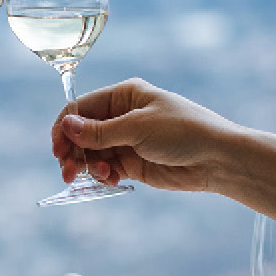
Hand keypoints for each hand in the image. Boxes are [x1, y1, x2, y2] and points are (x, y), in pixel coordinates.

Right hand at [50, 79, 239, 191]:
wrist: (217, 158)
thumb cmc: (183, 131)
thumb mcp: (138, 127)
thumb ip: (100, 131)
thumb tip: (67, 125)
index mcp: (124, 96)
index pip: (81, 109)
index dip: (65, 128)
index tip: (58, 149)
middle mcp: (123, 116)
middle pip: (83, 133)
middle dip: (73, 152)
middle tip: (68, 172)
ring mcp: (128, 140)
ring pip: (93, 154)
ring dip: (88, 166)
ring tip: (99, 176)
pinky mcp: (135, 163)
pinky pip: (108, 169)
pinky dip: (104, 176)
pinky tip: (111, 180)